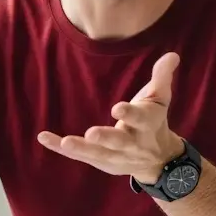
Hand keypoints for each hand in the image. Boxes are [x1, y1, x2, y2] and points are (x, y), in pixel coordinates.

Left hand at [37, 52, 184, 183]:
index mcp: (147, 124)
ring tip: (65, 141)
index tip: (118, 108)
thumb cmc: (154, 121)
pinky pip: (78, 155)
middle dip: (106, 138)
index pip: (140, 118)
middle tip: (92, 133)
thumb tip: (171, 55)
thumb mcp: (160, 99)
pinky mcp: (100, 161)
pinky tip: (43, 137)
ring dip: (80, 148)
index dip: (129, 114)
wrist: (157, 160)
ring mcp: (115, 155)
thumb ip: (162, 77)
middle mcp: (132, 143)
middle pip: (119, 141)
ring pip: (97, 153)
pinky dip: (59, 148)